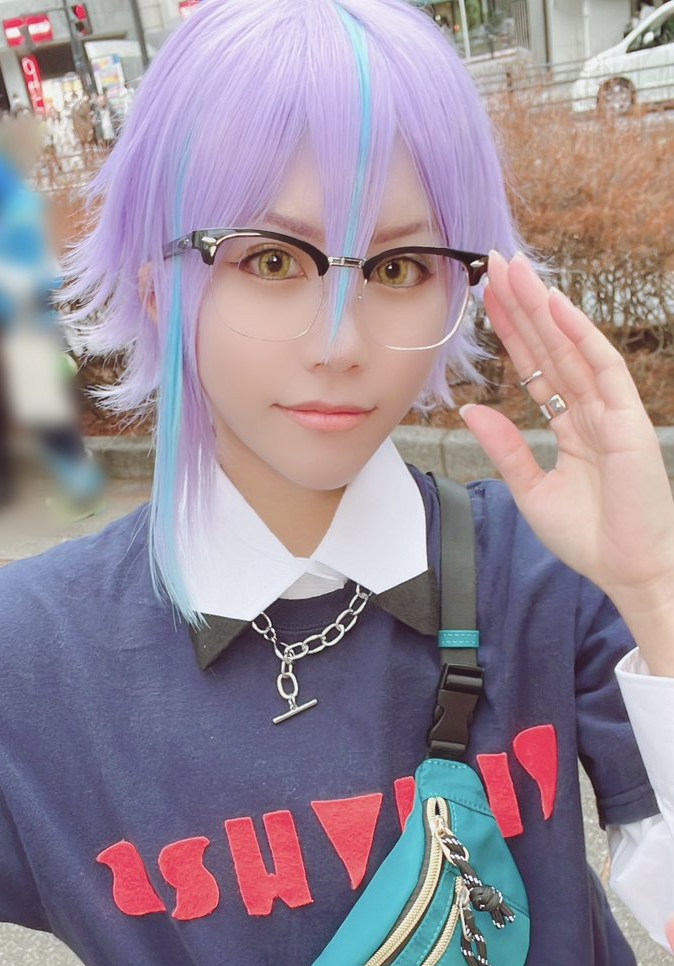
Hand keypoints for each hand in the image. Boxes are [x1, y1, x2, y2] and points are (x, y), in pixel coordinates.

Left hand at [460, 251, 673, 610]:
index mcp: (571, 426)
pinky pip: (601, 366)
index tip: (485, 297)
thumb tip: (471, 408)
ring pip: (571, 346)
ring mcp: (611, 411)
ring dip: (543, 306)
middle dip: (522, 305)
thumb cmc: (589, 538)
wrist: (627, 570)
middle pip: (550, 346)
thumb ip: (505, 447)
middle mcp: (591, 410)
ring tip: (515, 269)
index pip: (536, 367)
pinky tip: (555, 303)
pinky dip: (579, 333)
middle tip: (494, 261)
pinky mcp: (628, 419)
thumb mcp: (531, 490)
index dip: (511, 332)